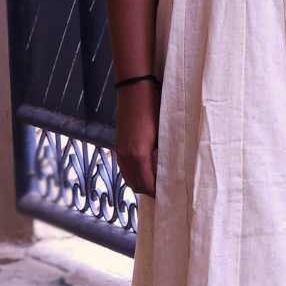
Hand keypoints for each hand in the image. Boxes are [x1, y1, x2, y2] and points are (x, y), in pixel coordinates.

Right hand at [114, 81, 159, 196]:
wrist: (134, 91)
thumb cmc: (154, 109)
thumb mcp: (162, 134)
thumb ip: (162, 154)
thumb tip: (166, 170)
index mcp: (139, 155)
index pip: (146, 184)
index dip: (156, 192)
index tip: (168, 194)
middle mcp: (126, 156)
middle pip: (135, 185)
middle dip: (148, 191)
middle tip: (163, 191)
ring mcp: (120, 151)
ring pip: (127, 178)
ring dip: (139, 183)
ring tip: (154, 183)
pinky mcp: (118, 146)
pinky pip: (123, 168)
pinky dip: (132, 174)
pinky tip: (143, 171)